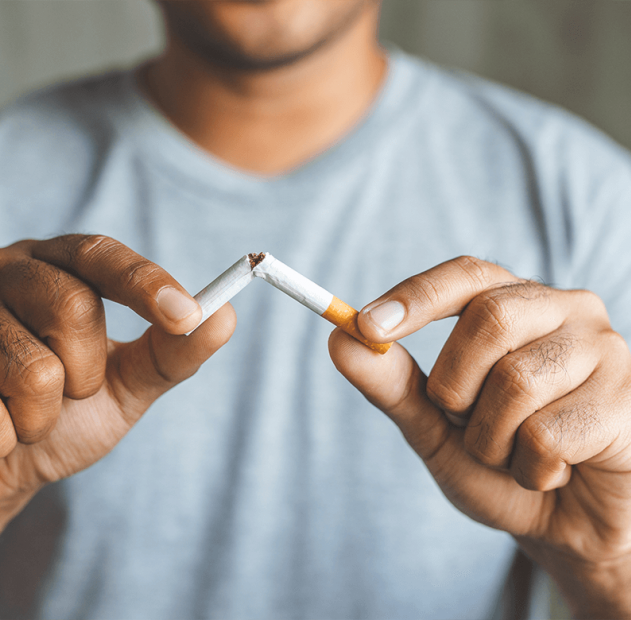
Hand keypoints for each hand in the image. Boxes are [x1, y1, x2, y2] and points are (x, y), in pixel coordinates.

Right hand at [0, 235, 234, 534]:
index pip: (99, 254)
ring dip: (39, 419)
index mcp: (47, 265)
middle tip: (60, 396)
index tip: (186, 315)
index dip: (145, 283)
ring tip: (14, 416)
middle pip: (72, 307)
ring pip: (32, 370)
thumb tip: (225, 315)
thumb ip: (171, 352)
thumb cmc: (55, 418)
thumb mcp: (123, 385)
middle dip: (83, 377)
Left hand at [328, 256, 630, 617]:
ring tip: (515, 454)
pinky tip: (553, 473)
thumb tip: (338, 339)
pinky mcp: (628, 400)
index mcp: (517, 304)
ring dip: (491, 439)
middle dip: (455, 386)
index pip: (466, 275)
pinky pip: (548, 434)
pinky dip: (529, 468)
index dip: (415, 296)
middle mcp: (565, 311)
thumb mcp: (434, 424)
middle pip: (488, 319)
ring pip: (516, 382)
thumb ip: (392, 383)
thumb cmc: (500, 463)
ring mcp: (605, 350)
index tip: (364, 325)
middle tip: (466, 422)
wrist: (565, 526)